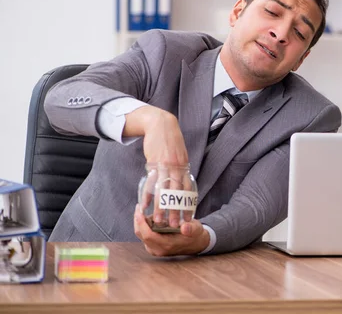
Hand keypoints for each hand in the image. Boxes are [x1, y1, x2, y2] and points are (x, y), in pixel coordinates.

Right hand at [125, 106, 190, 227]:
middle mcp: (177, 168)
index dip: (187, 205)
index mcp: (185, 167)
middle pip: (177, 194)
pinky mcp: (153, 163)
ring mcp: (165, 166)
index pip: (188, 190)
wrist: (160, 124)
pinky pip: (150, 182)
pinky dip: (148, 195)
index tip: (188, 219)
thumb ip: (180, 170)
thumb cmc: (170, 141)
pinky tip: (145, 205)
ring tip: (159, 220)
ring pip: (164, 191)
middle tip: (175, 226)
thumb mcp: (179, 155)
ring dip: (161, 207)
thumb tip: (181, 185)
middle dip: (176, 211)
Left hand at [134, 205, 209, 255]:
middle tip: (139, 207)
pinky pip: (144, 235)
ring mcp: (155, 249)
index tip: (139, 211)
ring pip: (141, 235)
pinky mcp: (154, 247)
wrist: (196, 243)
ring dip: (141, 222)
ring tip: (148, 211)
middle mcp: (158, 249)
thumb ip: (191, 228)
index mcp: (167, 245)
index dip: (141, 223)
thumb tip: (185, 228)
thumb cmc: (195, 234)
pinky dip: (144, 226)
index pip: (148, 235)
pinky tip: (150, 217)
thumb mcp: (196, 229)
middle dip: (138, 220)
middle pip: (141, 234)